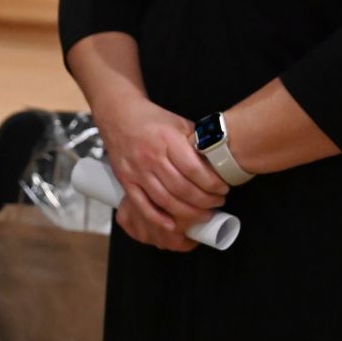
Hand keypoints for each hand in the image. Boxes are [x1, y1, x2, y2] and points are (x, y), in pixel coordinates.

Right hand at [93, 95, 226, 253]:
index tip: (223, 188)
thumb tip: (217, 160)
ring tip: (203, 215)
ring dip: (187, 213)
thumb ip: (196, 142)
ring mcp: (137, 171)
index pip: (193, 169)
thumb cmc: (152, 119)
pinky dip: (157, 218)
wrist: (118, 115)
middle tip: (217, 204)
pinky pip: (142, 204)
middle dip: (204, 201)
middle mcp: (152, 157)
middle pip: (182, 188)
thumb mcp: (178, 123)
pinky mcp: (126, 181)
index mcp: (167, 140)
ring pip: (165, 200)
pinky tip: (172, 224)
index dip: (212, 183)